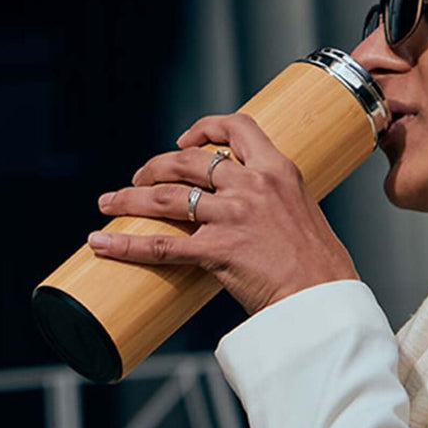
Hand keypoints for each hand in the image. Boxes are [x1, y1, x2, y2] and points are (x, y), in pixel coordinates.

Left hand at [86, 113, 359, 315]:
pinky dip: (125, 245)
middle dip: (155, 166)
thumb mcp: (304, 213)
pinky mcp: (217, 250)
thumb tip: (249, 212)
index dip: (204, 128)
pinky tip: (102, 243)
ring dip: (129, 198)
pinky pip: (162, 246)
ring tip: (109, 203)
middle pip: (188, 161)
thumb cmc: (320, 267)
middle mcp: (253, 185)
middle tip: (140, 179)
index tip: (186, 140)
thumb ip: (274, 202)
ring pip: (165, 197)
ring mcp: (233, 216)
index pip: (237, 128)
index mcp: (278, 171)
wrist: (325, 300)